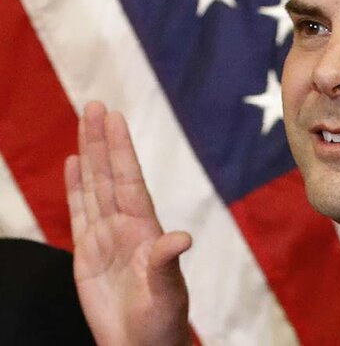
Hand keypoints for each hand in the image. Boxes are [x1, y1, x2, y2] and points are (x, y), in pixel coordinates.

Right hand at [65, 101, 191, 345]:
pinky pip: (78, 211)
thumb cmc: (162, 320)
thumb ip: (167, 263)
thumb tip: (181, 238)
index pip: (129, 179)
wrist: (142, 345)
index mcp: (145, 228)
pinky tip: (73, 164)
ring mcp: (105, 236)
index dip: (120, 149)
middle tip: (95, 105)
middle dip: (101, 140)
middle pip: (109, 174)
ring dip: (87, 155)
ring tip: (83, 122)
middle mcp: (124, 225)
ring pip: (93, 186)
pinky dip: (74, 187)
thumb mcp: (167, 291)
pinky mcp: (87, 253)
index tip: (114, 118)